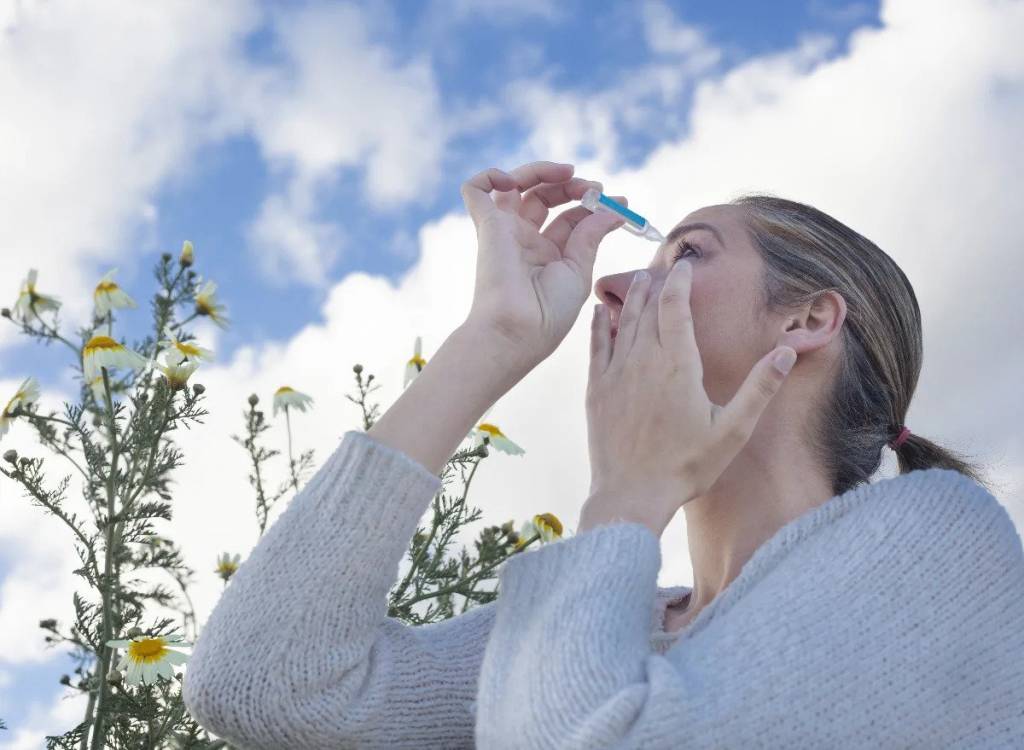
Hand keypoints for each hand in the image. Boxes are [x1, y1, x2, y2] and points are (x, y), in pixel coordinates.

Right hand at [460, 161, 626, 370]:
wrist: (518, 330)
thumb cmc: (548, 313)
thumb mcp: (579, 270)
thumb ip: (591, 235)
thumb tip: (613, 211)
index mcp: (548, 255)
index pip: (570, 217)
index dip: (593, 204)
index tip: (621, 202)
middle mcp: (525, 241)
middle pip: (544, 196)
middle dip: (571, 185)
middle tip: (594, 188)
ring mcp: (504, 231)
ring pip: (514, 185)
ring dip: (541, 170)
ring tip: (567, 173)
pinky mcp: (486, 225)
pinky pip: (475, 189)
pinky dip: (490, 175)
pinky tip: (513, 181)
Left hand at [582, 260, 796, 534]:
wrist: (631, 495)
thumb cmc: (686, 466)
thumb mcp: (732, 430)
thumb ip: (759, 388)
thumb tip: (787, 351)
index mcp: (678, 365)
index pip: (676, 306)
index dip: (680, 280)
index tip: (685, 264)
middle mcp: (643, 360)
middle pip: (648, 307)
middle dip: (656, 282)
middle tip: (663, 265)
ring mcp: (616, 373)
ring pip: (622, 321)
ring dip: (631, 297)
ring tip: (639, 278)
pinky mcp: (597, 389)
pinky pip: (597, 345)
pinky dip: (599, 324)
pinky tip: (600, 312)